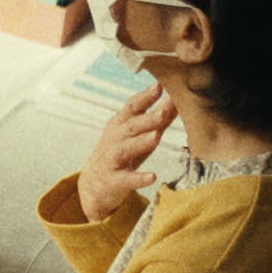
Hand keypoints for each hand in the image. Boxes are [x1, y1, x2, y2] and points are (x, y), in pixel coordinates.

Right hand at [76, 84, 172, 223]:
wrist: (93, 186)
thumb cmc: (121, 155)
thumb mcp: (137, 135)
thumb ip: (158, 119)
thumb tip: (177, 100)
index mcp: (120, 125)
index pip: (132, 107)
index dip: (145, 97)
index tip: (159, 86)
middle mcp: (114, 139)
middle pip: (130, 127)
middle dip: (147, 119)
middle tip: (164, 111)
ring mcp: (112, 160)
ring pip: (125, 149)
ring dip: (140, 143)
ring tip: (156, 137)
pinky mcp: (114, 181)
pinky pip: (126, 179)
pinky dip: (139, 178)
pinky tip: (152, 177)